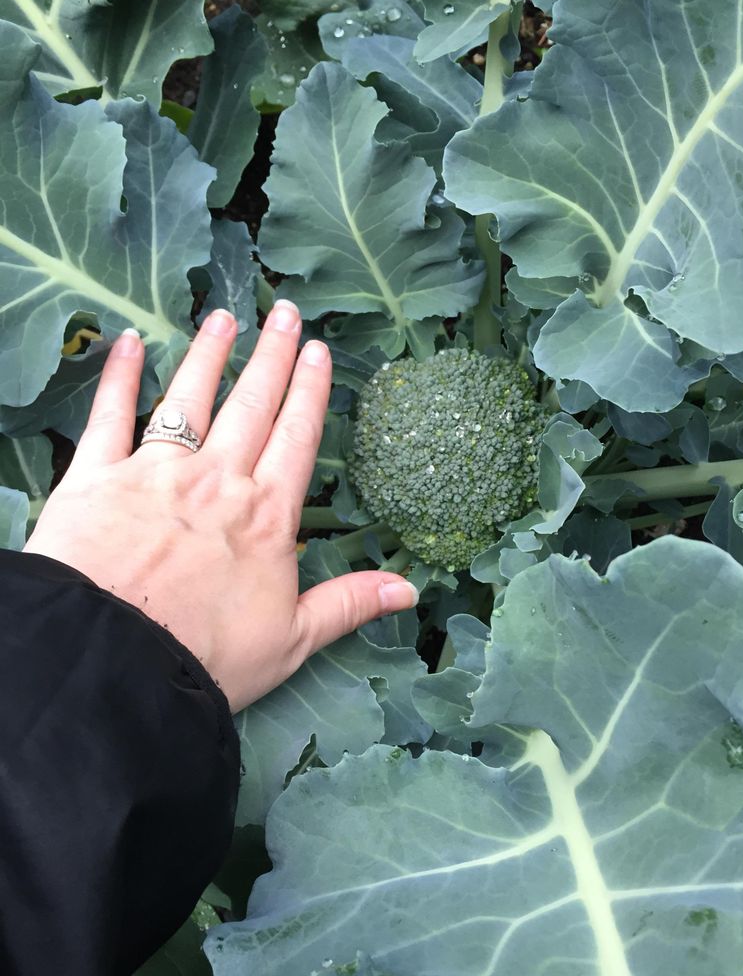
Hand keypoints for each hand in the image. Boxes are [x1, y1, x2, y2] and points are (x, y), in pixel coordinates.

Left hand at [24, 302, 416, 712]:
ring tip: (226, 317)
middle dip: (272, 356)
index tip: (319, 351)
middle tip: (285, 312)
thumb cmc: (205, 657)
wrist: (113, 662)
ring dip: (210, 354)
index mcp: (266, 516)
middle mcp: (217, 481)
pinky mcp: (97, 477)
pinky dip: (119, 376)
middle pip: (251, 405)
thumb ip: (349, 605)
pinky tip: (128, 341)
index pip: (296, 438)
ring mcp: (156, 472)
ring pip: (190, 398)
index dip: (309, 391)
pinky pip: (110, 415)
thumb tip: (411, 589)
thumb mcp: (293, 640)